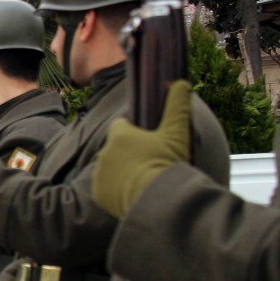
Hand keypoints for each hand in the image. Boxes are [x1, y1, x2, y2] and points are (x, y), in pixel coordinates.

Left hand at [93, 81, 192, 217]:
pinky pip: (105, 188)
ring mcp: (99, 173)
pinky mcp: (97, 193)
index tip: (146, 141)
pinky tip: (131, 192)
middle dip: (127, 153)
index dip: (132, 132)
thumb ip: (177, 106)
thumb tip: (181, 81)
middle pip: (115, 148)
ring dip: (120, 171)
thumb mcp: (177, 132)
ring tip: (141, 180)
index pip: (120, 126)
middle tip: (147, 163)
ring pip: (109, 168)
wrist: (156, 198)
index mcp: (119, 134)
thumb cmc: (167, 163)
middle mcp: (104, 151)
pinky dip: (114, 190)